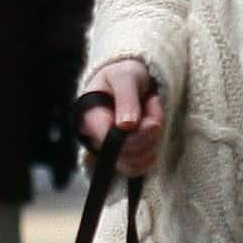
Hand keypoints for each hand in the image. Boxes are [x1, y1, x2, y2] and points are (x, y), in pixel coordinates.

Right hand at [77, 58, 164, 177]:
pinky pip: (140, 166)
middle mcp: (95, 139)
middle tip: (152, 105)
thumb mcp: (125, 77)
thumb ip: (126, 98)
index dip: (135, 136)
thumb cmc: (123, 75)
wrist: (129, 81)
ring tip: (150, 113)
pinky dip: (153, 149)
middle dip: (148, 132)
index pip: (109, 141)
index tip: (154, 122)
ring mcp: (108, 151)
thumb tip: (127, 125)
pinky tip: (151, 130)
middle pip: (126, 154)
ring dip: (153, 139)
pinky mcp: (121, 158)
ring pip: (136, 162)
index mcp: (89, 117)